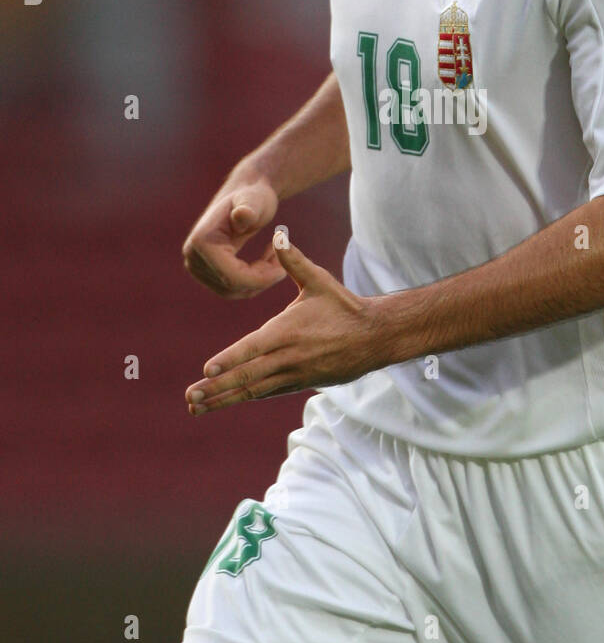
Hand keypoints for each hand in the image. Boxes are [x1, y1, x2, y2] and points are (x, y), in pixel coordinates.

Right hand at [182, 174, 285, 298]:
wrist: (246, 195)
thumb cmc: (254, 196)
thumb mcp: (256, 201)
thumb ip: (249, 208)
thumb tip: (242, 215)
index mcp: (201, 242)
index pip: (232, 277)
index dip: (260, 278)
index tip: (284, 268)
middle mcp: (192, 257)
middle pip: (231, 286)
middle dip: (260, 279)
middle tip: (283, 263)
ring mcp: (195, 266)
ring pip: (232, 291)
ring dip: (257, 281)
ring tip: (275, 260)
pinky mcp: (204, 271)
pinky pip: (231, 288)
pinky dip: (252, 280)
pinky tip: (266, 263)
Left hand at [184, 232, 383, 414]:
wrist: (374, 337)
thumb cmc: (343, 306)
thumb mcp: (319, 281)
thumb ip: (294, 261)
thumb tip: (279, 234)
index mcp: (288, 331)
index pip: (252, 348)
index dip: (229, 360)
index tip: (206, 370)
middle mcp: (288, 356)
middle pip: (247, 376)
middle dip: (216, 388)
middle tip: (191, 398)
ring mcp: (294, 373)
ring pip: (254, 390)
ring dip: (224, 399)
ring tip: (197, 408)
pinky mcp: (300, 384)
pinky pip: (268, 392)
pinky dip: (245, 397)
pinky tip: (225, 402)